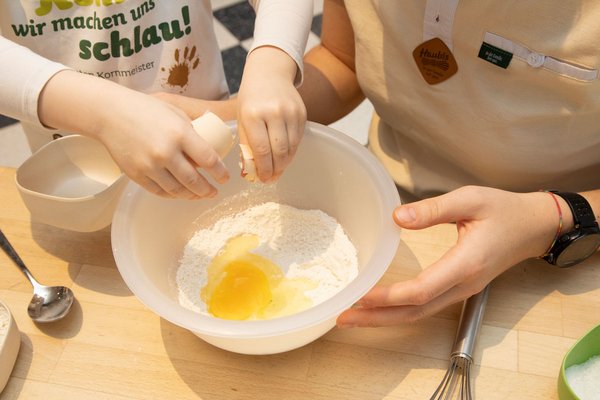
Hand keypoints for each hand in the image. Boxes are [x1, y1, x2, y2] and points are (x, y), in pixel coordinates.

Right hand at [38, 70, 230, 198]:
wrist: (110, 113)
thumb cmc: (146, 109)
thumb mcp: (176, 113)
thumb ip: (193, 132)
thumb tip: (210, 149)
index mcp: (180, 133)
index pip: (209, 160)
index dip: (220, 173)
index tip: (225, 178)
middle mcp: (166, 152)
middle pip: (194, 181)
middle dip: (208, 190)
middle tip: (214, 192)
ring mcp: (149, 165)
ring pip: (177, 191)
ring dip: (192, 196)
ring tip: (200, 195)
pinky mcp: (136, 174)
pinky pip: (159, 191)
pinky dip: (172, 195)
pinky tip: (180, 193)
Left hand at [236, 46, 306, 181]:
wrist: (269, 73)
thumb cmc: (251, 99)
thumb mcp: (242, 119)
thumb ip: (247, 144)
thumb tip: (251, 171)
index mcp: (253, 114)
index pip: (261, 149)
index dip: (263, 169)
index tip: (262, 179)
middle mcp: (273, 112)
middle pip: (279, 151)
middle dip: (275, 169)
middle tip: (271, 179)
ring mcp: (290, 112)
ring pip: (291, 148)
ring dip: (285, 163)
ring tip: (278, 170)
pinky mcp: (302, 113)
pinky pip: (298, 139)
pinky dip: (292, 151)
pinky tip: (285, 156)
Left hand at [336, 186, 566, 327]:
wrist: (534, 227)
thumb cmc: (504, 210)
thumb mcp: (470, 199)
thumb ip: (433, 209)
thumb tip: (397, 218)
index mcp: (466, 264)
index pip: (421, 289)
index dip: (389, 296)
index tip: (360, 296)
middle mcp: (462, 284)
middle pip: (415, 311)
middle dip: (377, 317)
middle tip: (343, 317)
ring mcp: (461, 290)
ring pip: (419, 313)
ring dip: (385, 318)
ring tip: (354, 316)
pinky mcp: (458, 288)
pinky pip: (425, 306)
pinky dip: (399, 311)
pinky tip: (380, 307)